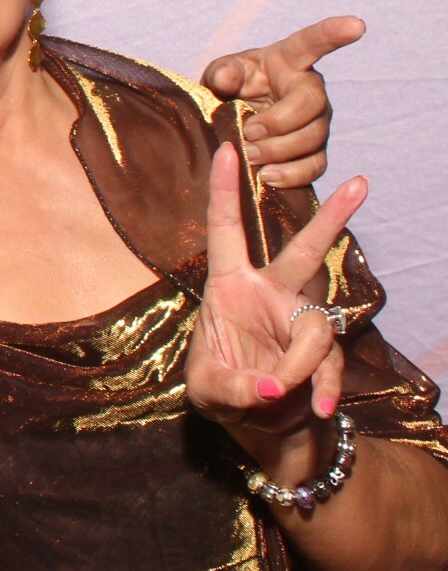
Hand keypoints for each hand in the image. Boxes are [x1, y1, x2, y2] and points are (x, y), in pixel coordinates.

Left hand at [185, 142, 360, 483]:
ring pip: (316, 329)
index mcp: (228, 287)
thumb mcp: (209, 392)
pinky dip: (323, 387)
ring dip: (301, 366)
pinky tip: (318, 407)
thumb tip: (272, 388)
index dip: (223, 192)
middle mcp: (269, 294)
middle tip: (360, 182)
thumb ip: (234, 388)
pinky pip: (329, 363)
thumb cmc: (222, 392)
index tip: (227, 148)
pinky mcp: (321, 349)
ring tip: (280, 394)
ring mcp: (299, 319)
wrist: (259, 422)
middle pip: (301, 252)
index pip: (225, 231)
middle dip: (331, 219)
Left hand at [202, 14, 361, 190]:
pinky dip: (292, 174)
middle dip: (280, 121)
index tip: (357, 25)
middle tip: (248, 133)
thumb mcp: (221, 74)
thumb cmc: (232, 87)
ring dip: (280, 150)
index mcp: (289, 61)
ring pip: (313, 138)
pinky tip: (269, 176)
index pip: (313, 42)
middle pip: (312, 105)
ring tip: (252, 155)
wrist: (233, 120)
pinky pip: (315, 166)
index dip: (334, 33)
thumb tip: (226, 78)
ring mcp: (318, 121)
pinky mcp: (315, 150)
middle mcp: (311, 89)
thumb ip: (222, 73)